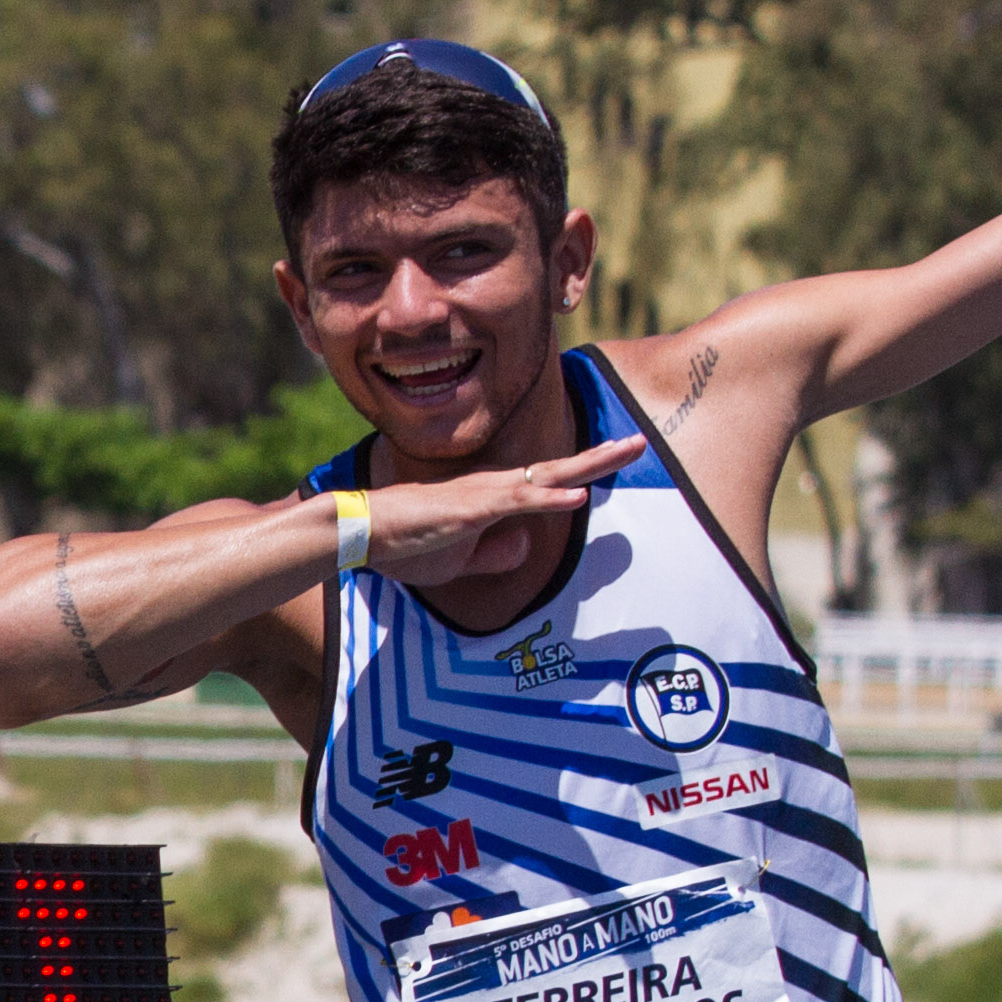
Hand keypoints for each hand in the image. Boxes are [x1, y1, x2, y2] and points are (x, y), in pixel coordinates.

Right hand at [366, 436, 647, 587]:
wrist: (360, 534)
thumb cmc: (404, 545)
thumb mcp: (460, 560)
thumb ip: (496, 554)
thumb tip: (528, 544)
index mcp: (491, 499)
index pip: (546, 481)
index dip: (582, 470)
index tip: (616, 458)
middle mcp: (493, 488)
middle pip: (557, 468)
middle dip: (601, 456)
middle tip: (640, 441)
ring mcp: (483, 496)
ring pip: (545, 476)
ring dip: (588, 464)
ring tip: (626, 450)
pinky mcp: (469, 510)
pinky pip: (516, 503)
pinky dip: (548, 498)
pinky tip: (576, 494)